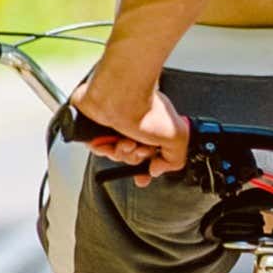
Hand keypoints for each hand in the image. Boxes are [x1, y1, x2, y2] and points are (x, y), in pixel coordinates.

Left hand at [71, 68, 189, 174]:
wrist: (120, 99)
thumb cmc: (146, 108)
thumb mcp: (177, 137)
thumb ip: (175, 159)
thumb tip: (158, 170)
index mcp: (154, 124)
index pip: (152, 152)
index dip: (149, 168)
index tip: (148, 174)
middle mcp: (135, 124)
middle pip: (133, 157)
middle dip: (136, 158)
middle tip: (140, 149)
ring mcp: (115, 125)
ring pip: (116, 155)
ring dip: (122, 153)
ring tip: (126, 142)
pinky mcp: (95, 126)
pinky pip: (98, 148)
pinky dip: (104, 148)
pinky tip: (111, 140)